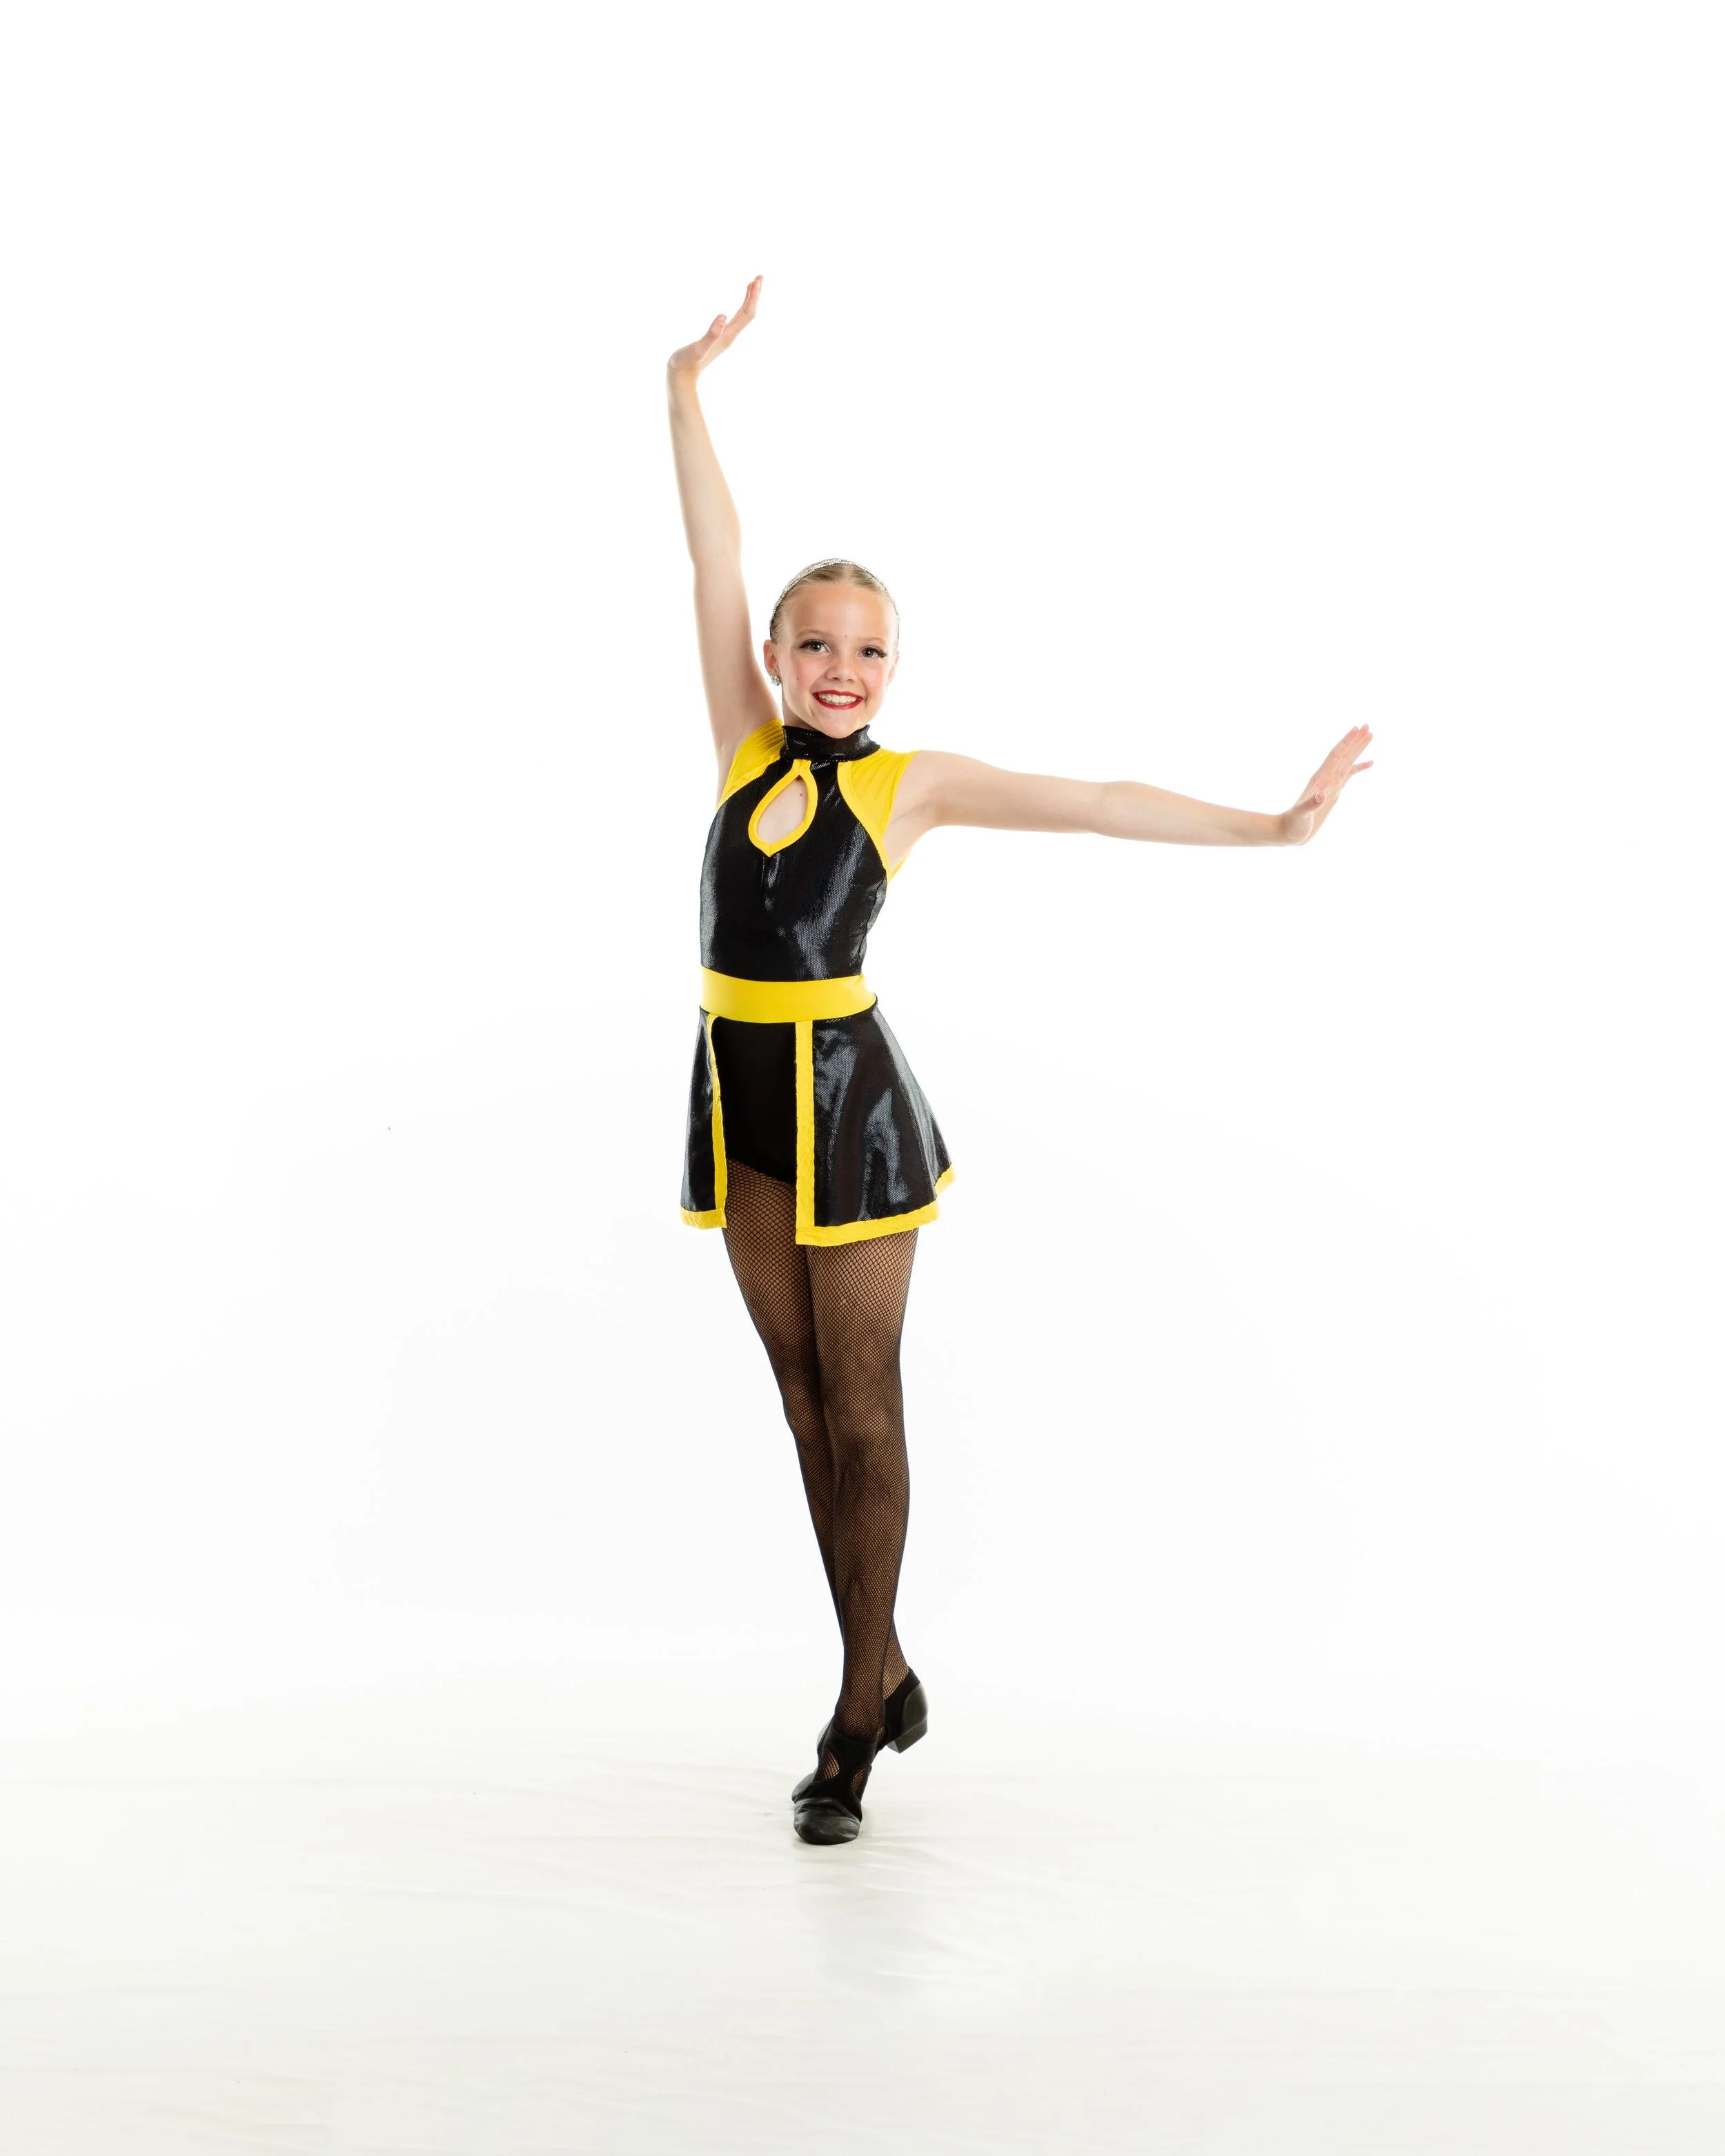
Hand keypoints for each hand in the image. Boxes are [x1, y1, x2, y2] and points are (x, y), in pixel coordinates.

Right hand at [667, 276, 761, 380]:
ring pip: (742, 316)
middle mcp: (729, 336)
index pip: (746, 314)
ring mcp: (724, 337)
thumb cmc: (686, 362)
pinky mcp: (718, 338)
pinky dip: (739, 308)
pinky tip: (736, 306)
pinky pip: (733, 320)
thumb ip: (711, 334)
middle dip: (754, 295)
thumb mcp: (698, 348)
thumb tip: (724, 315)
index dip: (753, 297)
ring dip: (748, 300)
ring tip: (752, 284)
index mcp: (727, 336)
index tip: (756, 280)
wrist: (681, 376)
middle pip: (748, 313)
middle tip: (760, 276)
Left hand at [1282, 725, 1373, 843]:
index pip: (1335, 756)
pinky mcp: (1334, 792)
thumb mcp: (1301, 814)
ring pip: (1347, 761)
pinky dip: (1359, 768)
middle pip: (1343, 754)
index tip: (1357, 729)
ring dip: (1358, 748)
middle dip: (1355, 740)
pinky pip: (1349, 775)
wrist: (1289, 832)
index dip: (1346, 742)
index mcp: (1319, 779)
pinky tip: (1370, 762)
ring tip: (1370, 734)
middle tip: (1367, 725)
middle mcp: (1326, 778)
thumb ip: (1311, 804)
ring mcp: (1330, 784)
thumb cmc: (1293, 824)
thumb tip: (1322, 796)